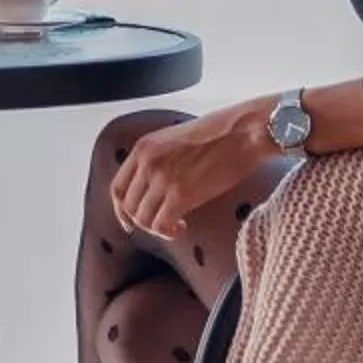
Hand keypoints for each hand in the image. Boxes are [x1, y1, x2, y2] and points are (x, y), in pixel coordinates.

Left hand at [111, 106, 275, 241]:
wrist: (245, 131)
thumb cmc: (221, 134)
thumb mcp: (176, 138)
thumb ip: (159, 159)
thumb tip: (155, 188)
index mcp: (143, 147)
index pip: (117, 188)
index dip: (121, 210)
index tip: (131, 222)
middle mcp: (147, 163)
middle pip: (128, 206)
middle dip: (142, 221)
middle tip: (163, 223)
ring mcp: (162, 178)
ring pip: (143, 219)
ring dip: (158, 228)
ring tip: (177, 224)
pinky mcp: (181, 194)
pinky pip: (161, 225)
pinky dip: (169, 232)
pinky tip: (182, 227)